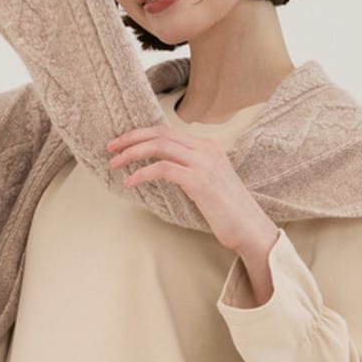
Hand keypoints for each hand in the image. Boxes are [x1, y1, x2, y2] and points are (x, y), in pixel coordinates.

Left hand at [106, 124, 278, 255]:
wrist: (251, 229)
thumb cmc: (228, 213)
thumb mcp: (208, 184)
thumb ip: (189, 172)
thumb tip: (161, 171)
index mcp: (208, 147)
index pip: (167, 131)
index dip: (140, 135)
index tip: (121, 144)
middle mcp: (206, 150)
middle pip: (160, 133)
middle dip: (131, 139)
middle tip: (110, 148)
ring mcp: (204, 163)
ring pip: (159, 146)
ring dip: (132, 154)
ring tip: (114, 165)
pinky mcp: (199, 181)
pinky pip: (162, 169)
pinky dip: (142, 173)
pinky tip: (130, 182)